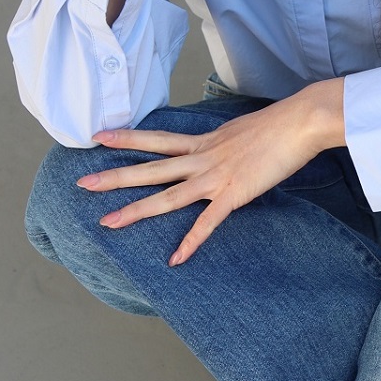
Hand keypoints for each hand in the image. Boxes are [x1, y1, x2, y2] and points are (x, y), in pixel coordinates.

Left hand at [77, 79, 345, 264]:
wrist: (299, 123)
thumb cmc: (279, 126)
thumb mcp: (241, 131)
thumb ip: (225, 144)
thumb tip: (223, 150)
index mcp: (204, 142)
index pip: (157, 140)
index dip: (126, 138)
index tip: (98, 137)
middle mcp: (202, 158)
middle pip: (150, 169)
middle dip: (115, 177)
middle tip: (82, 184)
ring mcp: (215, 177)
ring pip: (167, 195)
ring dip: (136, 210)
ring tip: (108, 222)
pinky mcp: (234, 194)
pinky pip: (207, 223)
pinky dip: (191, 242)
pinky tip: (175, 258)